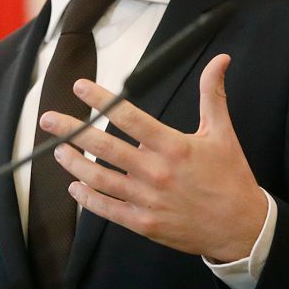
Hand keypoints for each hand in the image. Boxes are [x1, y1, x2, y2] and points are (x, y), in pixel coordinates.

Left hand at [39, 54, 266, 261]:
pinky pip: (107, 209)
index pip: (129, 117)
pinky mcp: (143, 223)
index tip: (80, 87)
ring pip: (99, 179)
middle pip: (104, 147)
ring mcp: (147, 200)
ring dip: (74, 164)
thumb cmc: (230, 178)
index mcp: (173, 146)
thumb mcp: (223, 133)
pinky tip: (75, 187)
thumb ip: (213, 95)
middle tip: (48, 118)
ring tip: (58, 150)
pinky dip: (88, 198)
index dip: (101, 100)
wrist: (240, 228)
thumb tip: (220, 60)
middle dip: (72, 130)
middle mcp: (155, 172)